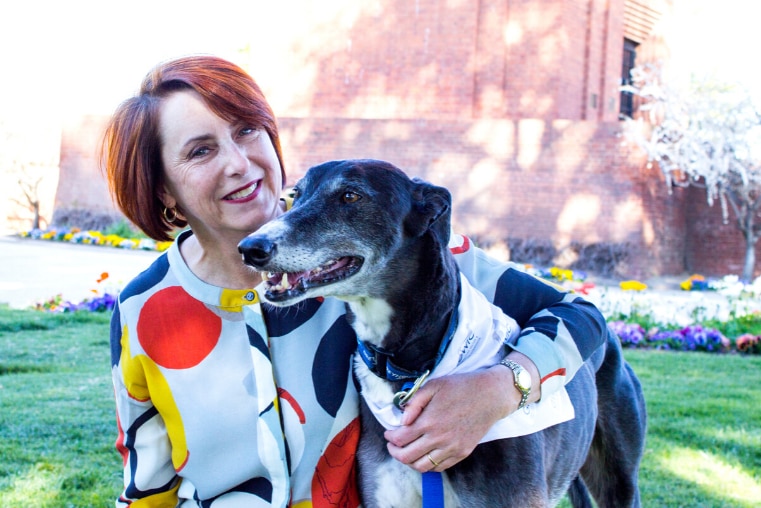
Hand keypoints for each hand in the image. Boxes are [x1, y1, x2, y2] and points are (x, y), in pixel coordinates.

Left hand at [383, 366, 514, 472]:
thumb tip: (401, 420)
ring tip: (406, 452)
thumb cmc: (461, 387)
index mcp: (429, 421)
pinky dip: (427, 465)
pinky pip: (439, 467)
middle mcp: (439, 438)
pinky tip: (424, 455)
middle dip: (394, 452)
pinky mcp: (462, 453)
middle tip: (392, 445)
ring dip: (409, 462)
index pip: (400, 438)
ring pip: (422, 466)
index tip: (388, 433)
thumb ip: (414, 403)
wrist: (490, 396)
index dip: (389, 438)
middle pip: (407, 457)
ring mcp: (451, 448)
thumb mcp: (433, 386)